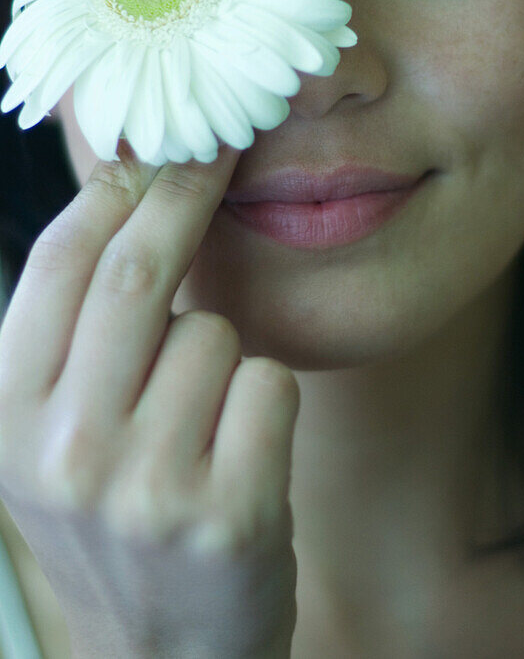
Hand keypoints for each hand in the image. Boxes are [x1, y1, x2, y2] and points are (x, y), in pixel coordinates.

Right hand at [0, 142, 299, 658]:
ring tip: (197, 419)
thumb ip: (73, 326)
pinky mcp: (230, 513)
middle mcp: (66, 451)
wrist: (159, 656)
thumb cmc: (112, 515)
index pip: (58, 262)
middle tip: (217, 154)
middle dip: (185, 195)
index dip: (115, 188)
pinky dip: (262, 396)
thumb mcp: (54, 428)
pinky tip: (237, 450)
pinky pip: (267, 381)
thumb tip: (120, 181)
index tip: (156, 148)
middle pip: (136, 273)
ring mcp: (147, 487)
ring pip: (212, 333)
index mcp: (9, 416)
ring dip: (219, 351)